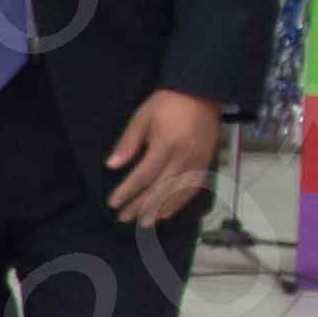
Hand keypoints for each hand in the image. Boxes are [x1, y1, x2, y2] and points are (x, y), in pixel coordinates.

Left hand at [105, 90, 225, 225]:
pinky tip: (166, 213)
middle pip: (159, 189)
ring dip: (158, 210)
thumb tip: (112, 166)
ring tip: (143, 223)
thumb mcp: (142, 117)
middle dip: (140, 206)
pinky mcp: (206, 164)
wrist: (201, 93)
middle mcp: (183, 158)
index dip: (127, 191)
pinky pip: (192, 190)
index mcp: (166, 145)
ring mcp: (197, 163)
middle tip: (124, 218)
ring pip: (176, 194)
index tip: (113, 203)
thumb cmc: (167, 104)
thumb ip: (128, 143)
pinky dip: (178, 204)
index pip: (143, 176)